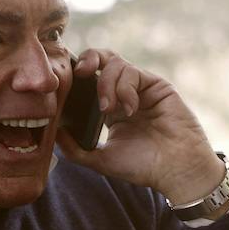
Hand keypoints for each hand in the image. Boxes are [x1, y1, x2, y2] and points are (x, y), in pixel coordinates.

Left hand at [56, 49, 225, 204]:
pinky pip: (133, 72)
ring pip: (116, 63)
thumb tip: (53, 134)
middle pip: (103, 60)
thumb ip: (76, 150)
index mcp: (111, 109)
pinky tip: (129, 109)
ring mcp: (141, 87)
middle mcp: (125, 93)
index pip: (90, 80)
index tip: (65, 84)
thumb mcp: (102, 160)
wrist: (175, 170)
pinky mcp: (156, 85)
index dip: (77, 76)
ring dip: (106, 83)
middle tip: (81, 73)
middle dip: (89, 59)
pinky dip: (125, 88)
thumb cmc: (143, 166)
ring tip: (109, 108)